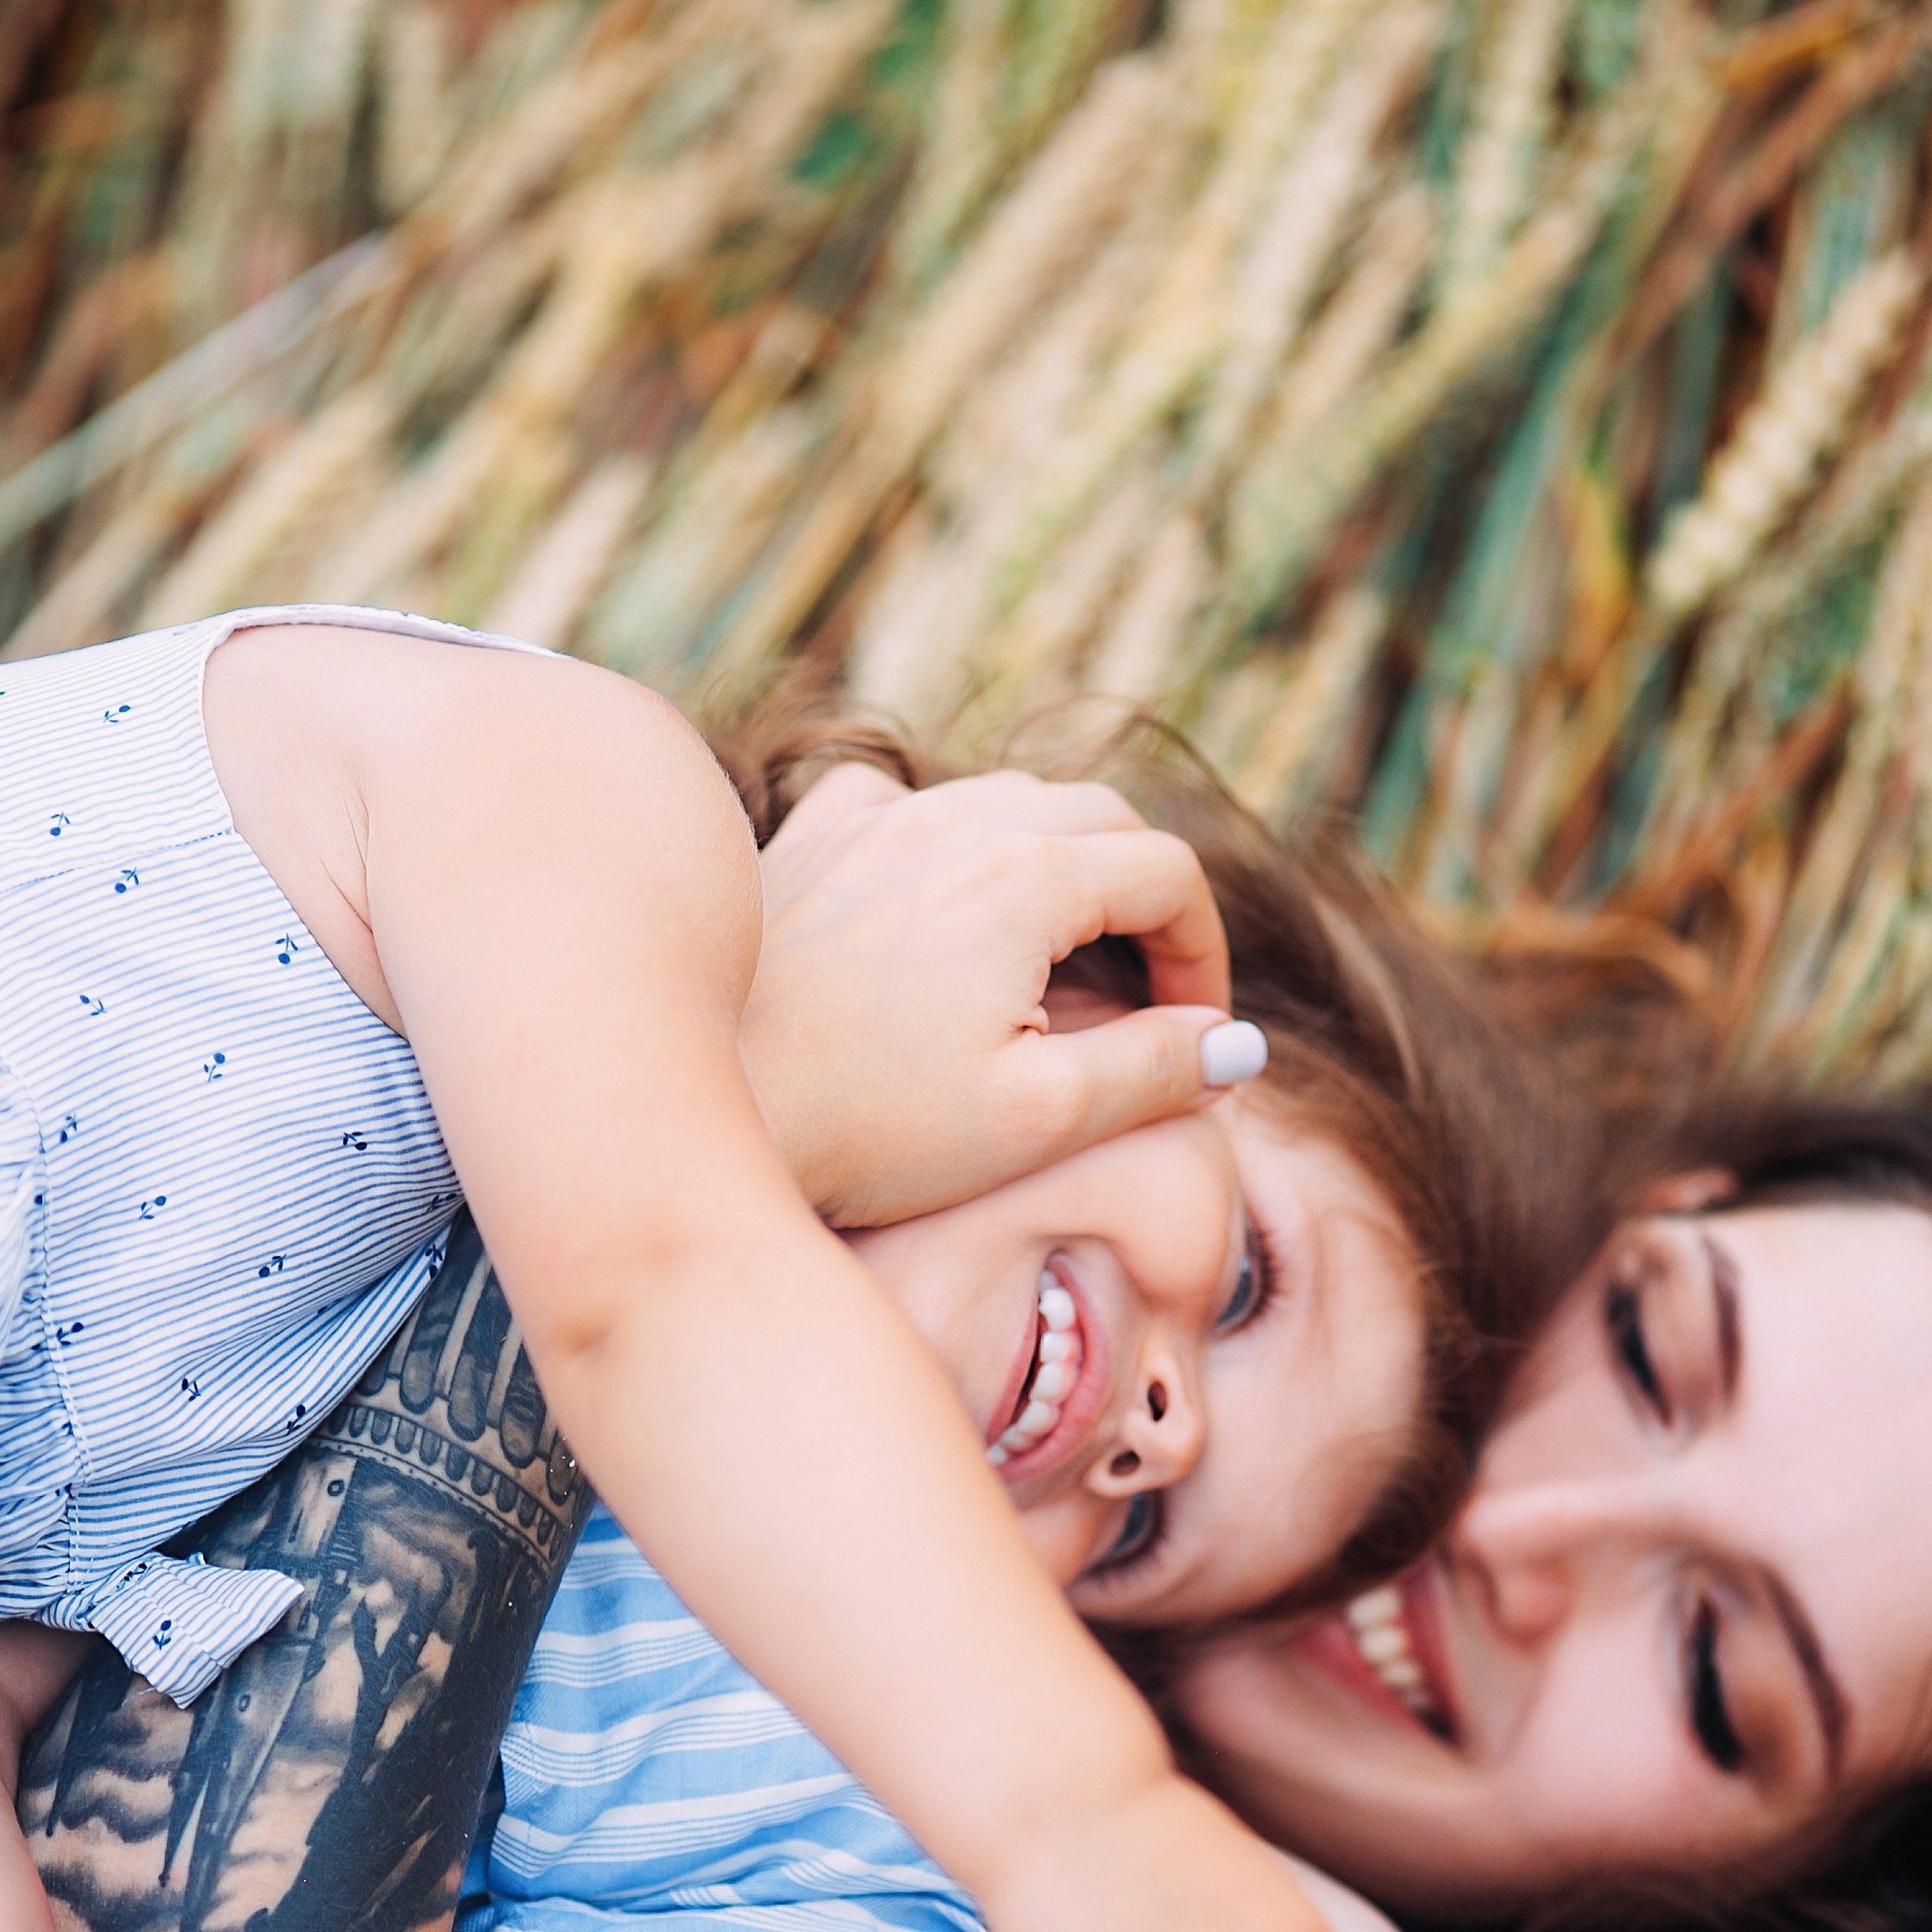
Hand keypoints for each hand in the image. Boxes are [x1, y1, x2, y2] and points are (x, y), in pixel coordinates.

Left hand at [742, 761, 1262, 1226]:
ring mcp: (872, 819)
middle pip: (1100, 817)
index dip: (1206, 952)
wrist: (694, 1111)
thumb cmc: (865, 1130)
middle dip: (1147, 901)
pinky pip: (909, 805)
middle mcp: (951, 820)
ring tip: (1057, 968)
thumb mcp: (1038, 1119)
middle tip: (1146, 998)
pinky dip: (954, 846)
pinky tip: (942, 915)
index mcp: (1024, 876)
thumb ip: (1155, 1071)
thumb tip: (1237, 1047)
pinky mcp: (808, 840)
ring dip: (1060, 868)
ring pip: (1008, 801)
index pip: (1167, 872)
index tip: (1197, 1032)